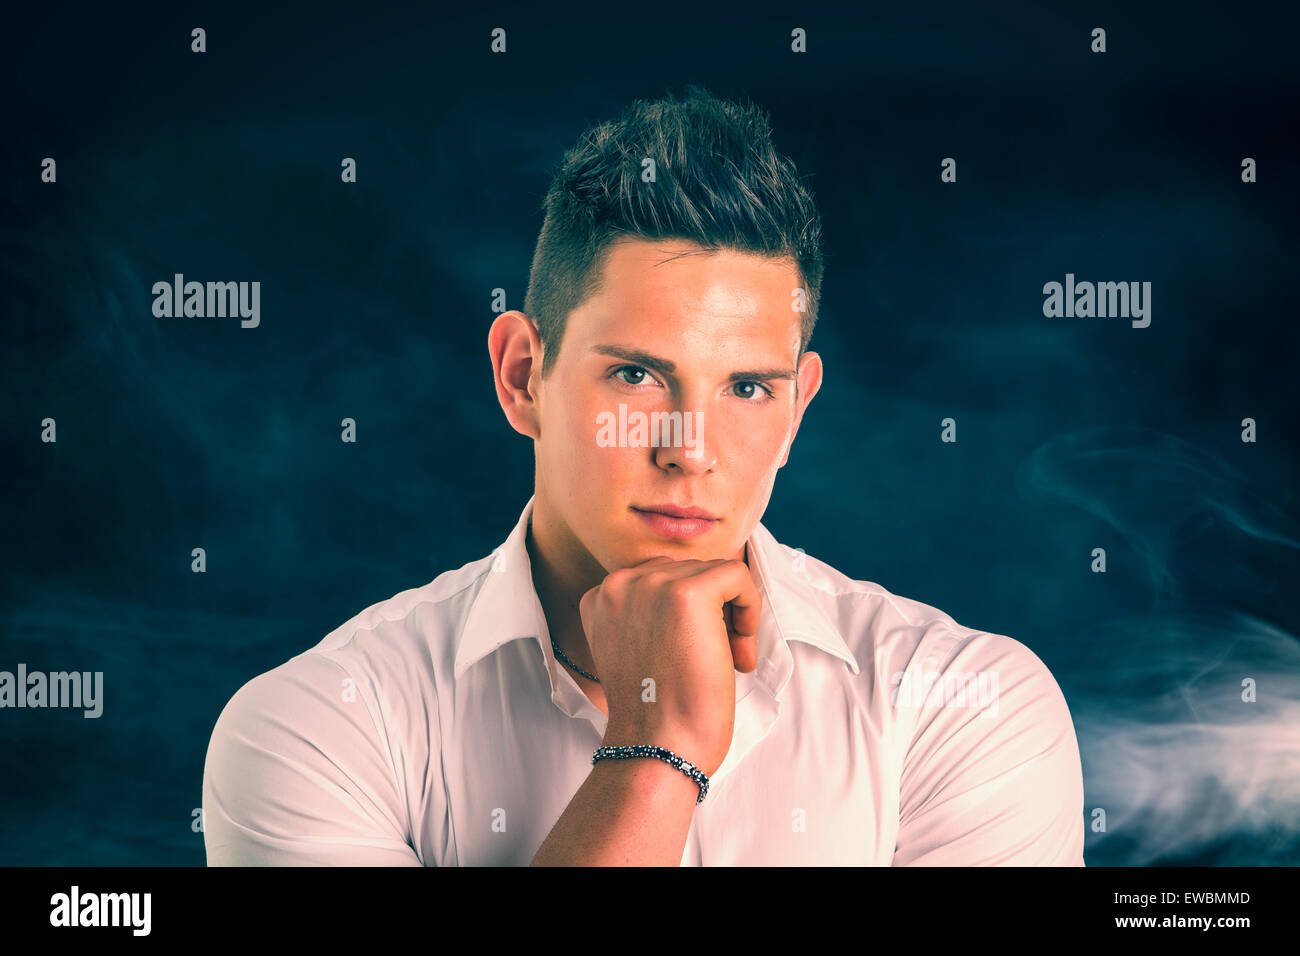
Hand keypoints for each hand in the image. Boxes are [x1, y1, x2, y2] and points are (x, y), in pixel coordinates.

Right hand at [579, 556, 761, 776]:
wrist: (657, 749)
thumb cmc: (654, 714)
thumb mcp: (633, 651)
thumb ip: (645, 617)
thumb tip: (697, 598)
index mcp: (601, 596)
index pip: (659, 578)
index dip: (685, 614)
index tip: (691, 653)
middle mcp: (619, 583)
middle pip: (687, 571)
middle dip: (712, 613)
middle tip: (717, 661)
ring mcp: (652, 585)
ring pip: (713, 573)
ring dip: (731, 616)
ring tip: (728, 661)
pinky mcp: (689, 593)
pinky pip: (737, 575)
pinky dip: (750, 608)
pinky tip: (740, 652)